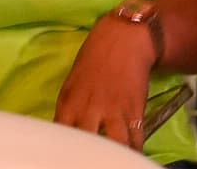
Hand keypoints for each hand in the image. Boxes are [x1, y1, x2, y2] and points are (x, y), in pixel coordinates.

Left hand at [54, 15, 154, 150]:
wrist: (123, 39)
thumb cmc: (94, 59)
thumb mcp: (72, 83)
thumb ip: (69, 110)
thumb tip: (67, 133)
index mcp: (68, 103)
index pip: (60, 136)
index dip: (63, 151)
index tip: (68, 157)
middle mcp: (89, 110)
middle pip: (85, 145)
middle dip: (88, 157)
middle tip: (91, 160)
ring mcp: (113, 111)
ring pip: (114, 146)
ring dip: (114, 156)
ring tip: (114, 159)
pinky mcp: (134, 111)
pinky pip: (135, 139)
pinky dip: (134, 149)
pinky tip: (132, 153)